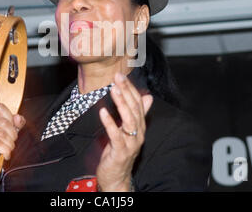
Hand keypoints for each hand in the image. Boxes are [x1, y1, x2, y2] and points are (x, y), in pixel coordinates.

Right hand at [0, 103, 25, 160]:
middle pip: (3, 123)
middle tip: (12, 140)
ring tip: (10, 147)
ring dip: (10, 144)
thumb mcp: (6, 127)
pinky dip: (6, 150)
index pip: (0, 108)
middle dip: (13, 134)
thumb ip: (16, 121)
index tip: (11, 126)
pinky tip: (7, 154)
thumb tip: (18, 118)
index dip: (10, 118)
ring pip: (1, 134)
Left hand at [96, 72, 152, 190]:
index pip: (138, 103)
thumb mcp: (128, 130)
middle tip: (118, 76)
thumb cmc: (120, 152)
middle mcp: (139, 133)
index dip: (131, 89)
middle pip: (134, 108)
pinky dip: (109, 123)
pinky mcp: (121, 152)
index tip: (121, 75)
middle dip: (126, 91)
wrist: (117, 177)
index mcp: (140, 126)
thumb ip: (138, 114)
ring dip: (121, 103)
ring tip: (114, 89)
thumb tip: (148, 97)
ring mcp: (131, 143)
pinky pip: (116, 135)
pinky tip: (103, 112)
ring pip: (129, 120)